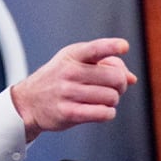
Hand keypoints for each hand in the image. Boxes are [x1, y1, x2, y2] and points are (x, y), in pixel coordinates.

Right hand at [9, 38, 137, 141]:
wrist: (29, 102)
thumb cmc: (58, 79)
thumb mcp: (75, 62)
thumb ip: (105, 65)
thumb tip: (132, 78)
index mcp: (72, 56)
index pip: (95, 48)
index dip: (112, 46)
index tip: (124, 47)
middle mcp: (69, 72)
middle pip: (114, 78)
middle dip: (121, 84)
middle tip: (114, 87)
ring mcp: (67, 93)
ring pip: (111, 97)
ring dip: (113, 100)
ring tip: (103, 99)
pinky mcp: (68, 113)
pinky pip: (103, 113)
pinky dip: (108, 113)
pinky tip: (102, 110)